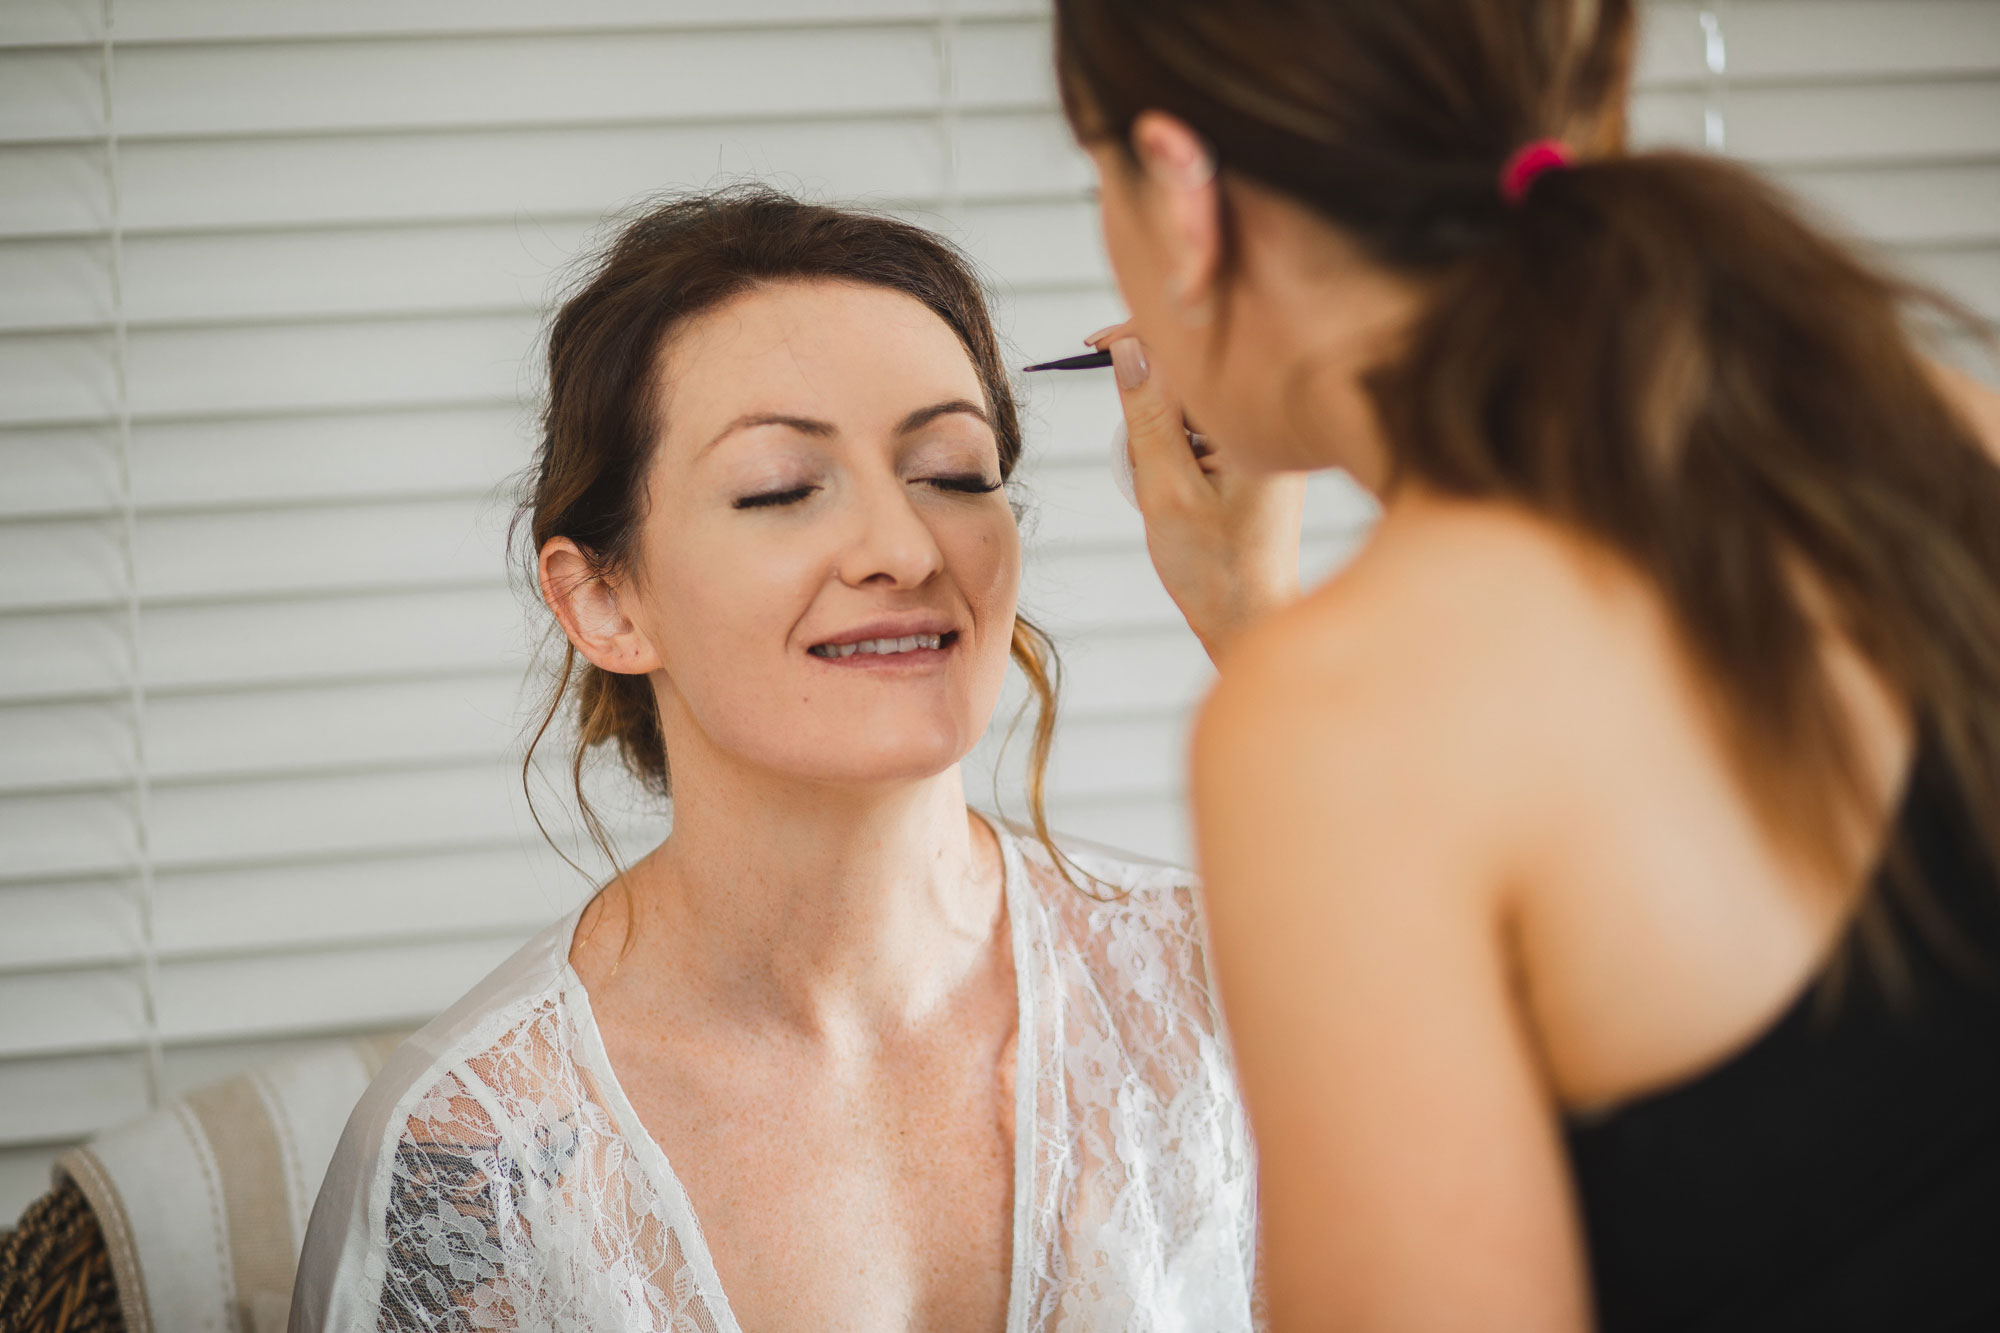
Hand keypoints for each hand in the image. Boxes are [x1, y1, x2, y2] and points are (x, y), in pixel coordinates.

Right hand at [1089, 323, 1305, 662]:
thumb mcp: (1164, 489)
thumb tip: (1129, 345)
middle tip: (1134, 454)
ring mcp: (1269, 438)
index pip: (1195, 351)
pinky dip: (1176, 444)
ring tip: (1158, 484)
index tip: (1092, 346)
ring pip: (1196, 400)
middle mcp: (1275, 422)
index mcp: (1259, 423)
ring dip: (1160, 427)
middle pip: (1196, 371)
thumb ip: (1146, 415)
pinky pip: (1207, 425)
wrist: (1251, 618)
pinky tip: (1175, 486)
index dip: (1140, 335)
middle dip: (1150, 398)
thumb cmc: (1212, 567)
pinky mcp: (1259, 454)